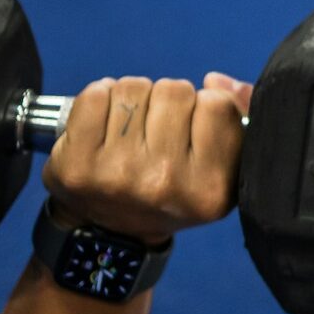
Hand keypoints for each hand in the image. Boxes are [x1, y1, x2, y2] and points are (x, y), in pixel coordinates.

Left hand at [42, 73, 251, 243]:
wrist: (114, 231)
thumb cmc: (172, 191)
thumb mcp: (220, 169)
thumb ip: (235, 119)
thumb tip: (217, 81)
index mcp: (210, 188)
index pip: (217, 105)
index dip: (205, 108)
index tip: (194, 129)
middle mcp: (166, 182)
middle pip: (174, 90)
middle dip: (167, 101)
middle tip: (159, 130)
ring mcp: (118, 173)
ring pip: (133, 87)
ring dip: (134, 99)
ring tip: (133, 129)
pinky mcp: (77, 164)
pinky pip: (94, 95)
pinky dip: (100, 99)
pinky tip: (106, 125)